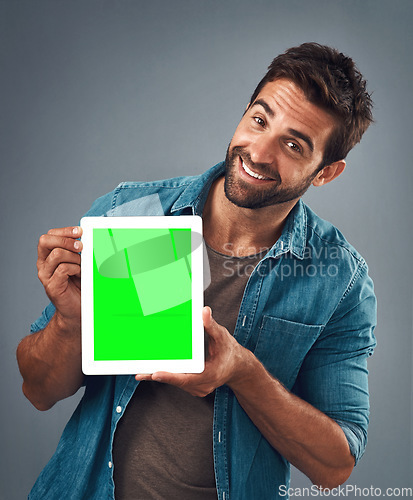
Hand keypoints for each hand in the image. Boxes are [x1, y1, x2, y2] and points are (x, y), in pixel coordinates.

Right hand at [37, 226, 82, 327]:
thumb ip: (78, 251)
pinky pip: (63, 269)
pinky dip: (75, 269)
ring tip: (81, 266)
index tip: (80, 231)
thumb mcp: (79, 263)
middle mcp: (43, 264)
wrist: (77, 310)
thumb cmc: (80, 285)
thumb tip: (87, 237)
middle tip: (80, 246)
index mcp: (48, 256)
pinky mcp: (52, 286)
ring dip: (74, 257)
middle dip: (66, 240)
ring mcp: (46, 276)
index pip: (49, 235)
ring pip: (57, 254)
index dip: (64, 231)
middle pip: (45, 240)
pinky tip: (80, 275)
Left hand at [135, 306, 249, 395]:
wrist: (238, 366)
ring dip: (161, 375)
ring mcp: (197, 388)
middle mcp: (202, 385)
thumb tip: (204, 312)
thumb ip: (211, 325)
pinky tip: (151, 372)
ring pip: (176, 382)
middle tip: (141, 372)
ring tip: (142, 371)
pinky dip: (167, 375)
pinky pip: (178, 381)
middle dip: (159, 375)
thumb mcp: (222, 336)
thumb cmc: (229, 351)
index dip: (171, 376)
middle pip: (178, 381)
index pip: (188, 378)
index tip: (156, 374)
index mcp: (210, 374)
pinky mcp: (193, 386)